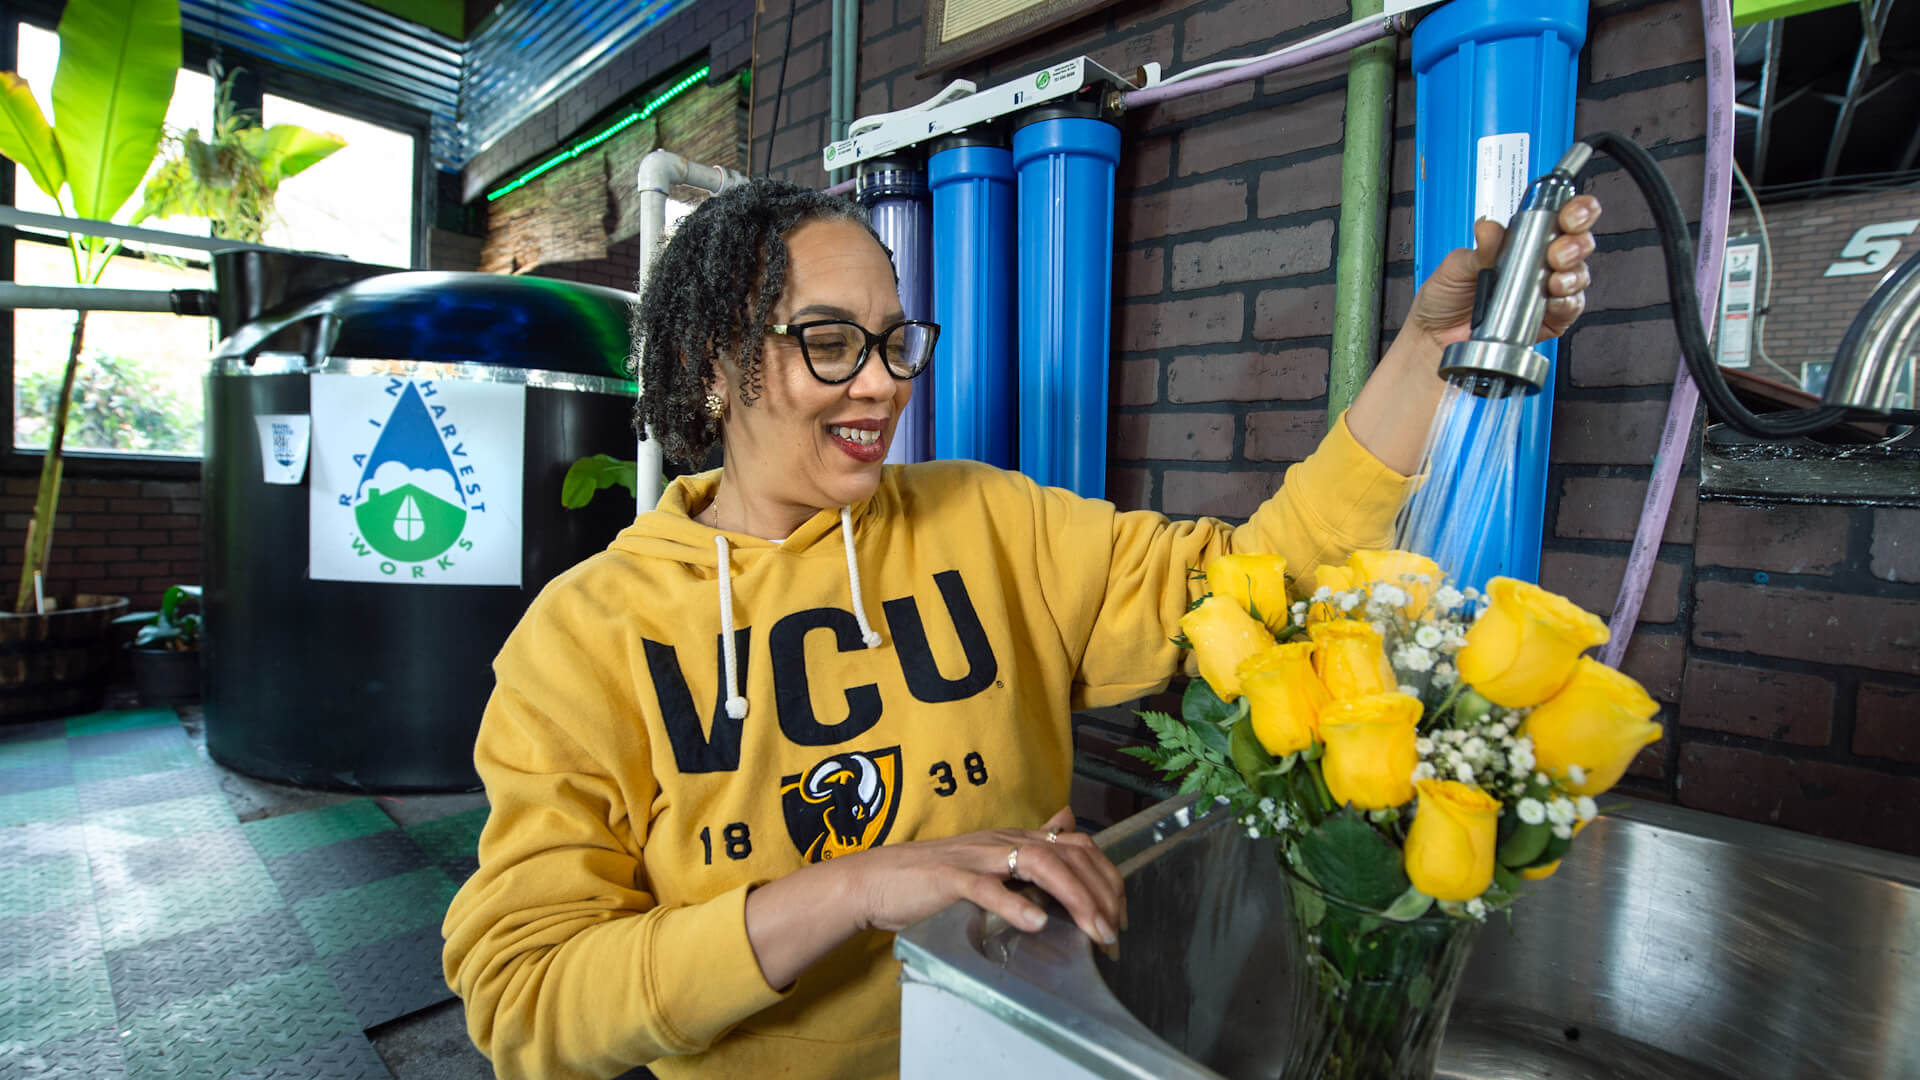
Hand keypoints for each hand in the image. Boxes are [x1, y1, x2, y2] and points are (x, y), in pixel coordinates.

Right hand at [848, 807, 1125, 944]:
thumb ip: (1029, 844)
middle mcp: (1003, 841)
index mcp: (1015, 839)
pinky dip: (1015, 904)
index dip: (1106, 877)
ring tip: (1092, 930)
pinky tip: (1036, 923)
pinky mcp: (950, 878)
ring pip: (1038, 864)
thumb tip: (1067, 821)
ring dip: (1073, 898)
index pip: (1077, 846)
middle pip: (1068, 855)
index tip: (1119, 914)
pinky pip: (987, 888)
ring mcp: (977, 857)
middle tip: (1113, 931)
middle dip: (1100, 893)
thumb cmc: (934, 878)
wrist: (877, 879)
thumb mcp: (989, 858)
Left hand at [1402, 194, 1601, 348]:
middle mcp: (1538, 264)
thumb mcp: (1456, 266)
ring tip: (1553, 278)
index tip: (1569, 213)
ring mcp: (1545, 291)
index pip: (1558, 217)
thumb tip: (1490, 228)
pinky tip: (1554, 298)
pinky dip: (1567, 302)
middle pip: (1577, 244)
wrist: (1434, 339)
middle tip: (1557, 251)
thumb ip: (1480, 249)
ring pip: (1578, 275)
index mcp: (1520, 241)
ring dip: (1572, 274)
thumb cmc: (1443, 300)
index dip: (1573, 211)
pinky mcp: (1548, 319)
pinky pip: (1570, 308)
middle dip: (1575, 243)